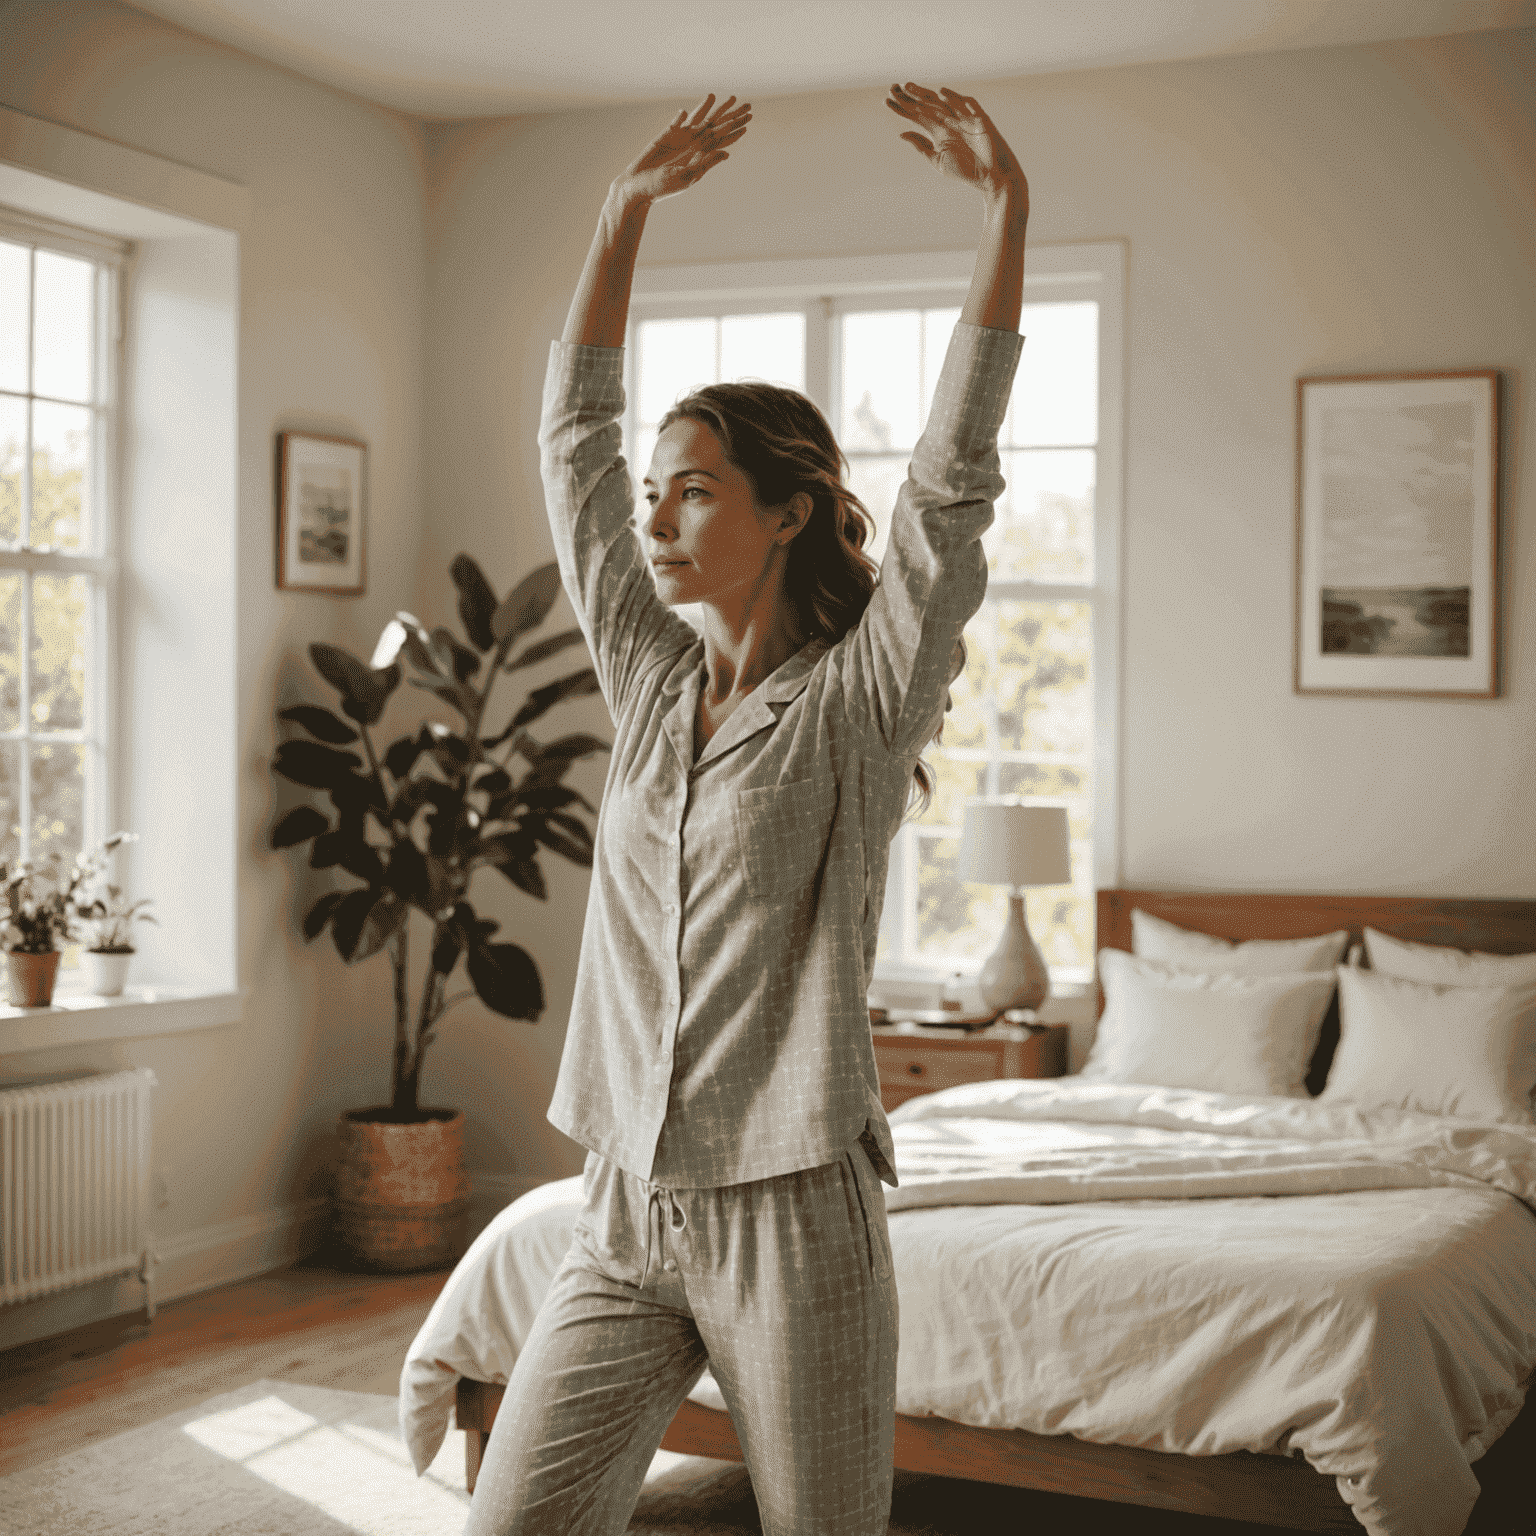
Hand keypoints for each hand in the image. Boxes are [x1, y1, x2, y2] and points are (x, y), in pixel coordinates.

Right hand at [612, 94, 751, 206]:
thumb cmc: (663, 187)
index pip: (721, 140)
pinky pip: (676, 123)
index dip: (734, 130)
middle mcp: (693, 145)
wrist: (640, 186)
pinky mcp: (665, 135)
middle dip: (729, 115)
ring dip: (707, 108)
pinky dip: (682, 118)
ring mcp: (679, 139)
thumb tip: (726, 153)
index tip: (748, 120)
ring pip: (698, 120)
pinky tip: (687, 113)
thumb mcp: (689, 176)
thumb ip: (706, 163)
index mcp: (701, 156)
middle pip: (714, 126)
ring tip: (716, 96)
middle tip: (745, 104)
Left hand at [886, 84, 1026, 209]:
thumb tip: (901, 134)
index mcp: (938, 131)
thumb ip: (921, 146)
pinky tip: (940, 94)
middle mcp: (949, 121)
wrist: (992, 177)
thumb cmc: (967, 171)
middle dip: (910, 97)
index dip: (902, 109)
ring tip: (908, 87)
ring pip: (941, 102)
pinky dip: (955, 99)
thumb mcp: (938, 160)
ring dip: (925, 94)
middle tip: (892, 88)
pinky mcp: (979, 119)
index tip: (886, 102)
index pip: (917, 116)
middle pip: (926, 105)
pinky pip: (967, 105)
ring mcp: (964, 118)